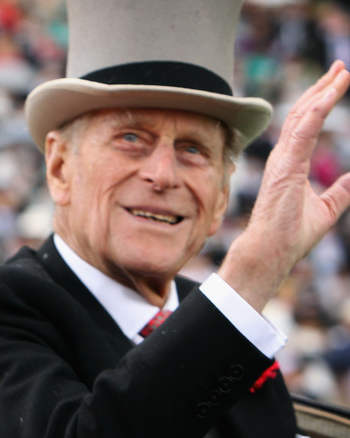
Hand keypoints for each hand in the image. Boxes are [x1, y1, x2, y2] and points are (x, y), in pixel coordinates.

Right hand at [220, 60, 349, 311]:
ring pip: (303, 116)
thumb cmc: (290, 236)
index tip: (338, 82)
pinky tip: (331, 95)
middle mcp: (284, 157)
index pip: (306, 124)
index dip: (322, 101)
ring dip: (323, 93)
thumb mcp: (328, 209)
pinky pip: (303, 131)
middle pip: (303, 113)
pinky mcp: (285, 167)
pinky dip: (317, 110)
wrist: (270, 253)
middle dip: (323, 88)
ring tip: (342, 73)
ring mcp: (282, 160)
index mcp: (291, 163)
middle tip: (341, 68)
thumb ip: (341, 191)